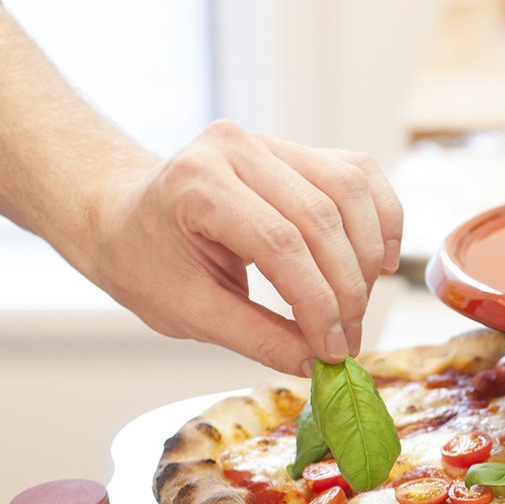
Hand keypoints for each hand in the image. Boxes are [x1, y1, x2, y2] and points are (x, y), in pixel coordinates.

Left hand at [86, 121, 402, 375]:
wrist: (123, 216)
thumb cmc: (146, 261)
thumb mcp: (189, 312)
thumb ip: (256, 337)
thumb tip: (317, 362)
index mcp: (196, 184)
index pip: (279, 243)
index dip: (317, 301)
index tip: (333, 349)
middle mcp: (236, 148)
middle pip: (320, 218)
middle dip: (347, 287)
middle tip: (349, 338)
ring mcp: (270, 141)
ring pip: (349, 190)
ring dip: (368, 255)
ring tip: (360, 303)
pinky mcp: (297, 149)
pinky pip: (359, 175)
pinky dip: (380, 219)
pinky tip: (379, 261)